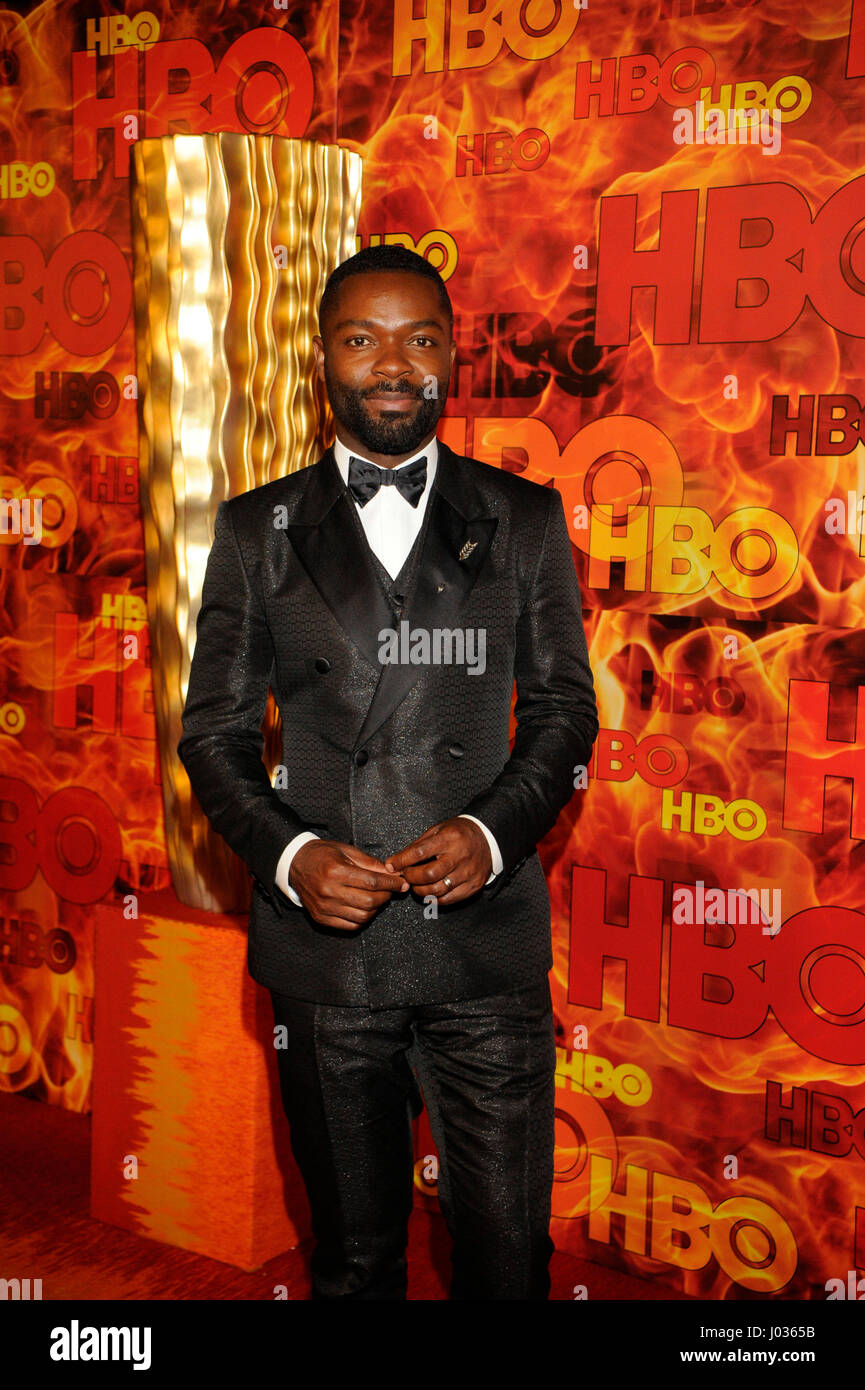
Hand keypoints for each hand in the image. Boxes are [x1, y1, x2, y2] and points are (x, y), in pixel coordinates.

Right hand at [289, 840, 408, 930]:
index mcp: (335, 871)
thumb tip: (393, 875)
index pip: (372, 882)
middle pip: (369, 901)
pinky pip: (350, 925)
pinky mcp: (321, 918)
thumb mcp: (347, 851)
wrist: (295, 864)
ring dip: (376, 908)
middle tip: (391, 890)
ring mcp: (324, 907)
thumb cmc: (322, 855)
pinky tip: (364, 907)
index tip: (401, 883)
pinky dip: (363, 918)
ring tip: (377, 897)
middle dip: (386, 896)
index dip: (391, 884)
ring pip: (362, 916)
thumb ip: (371, 864)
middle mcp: (328, 891)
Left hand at [385, 818, 491, 905]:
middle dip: (411, 877)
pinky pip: (449, 899)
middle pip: (428, 875)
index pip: (419, 852)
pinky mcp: (473, 886)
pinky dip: (435, 899)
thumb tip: (396, 862)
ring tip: (416, 885)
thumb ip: (418, 845)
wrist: (488, 839)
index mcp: (449, 838)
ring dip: (420, 890)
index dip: (401, 861)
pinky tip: (429, 893)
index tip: (391, 865)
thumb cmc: (459, 834)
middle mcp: (459, 856)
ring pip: (437, 890)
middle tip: (405, 876)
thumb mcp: (438, 830)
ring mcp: (468, 873)